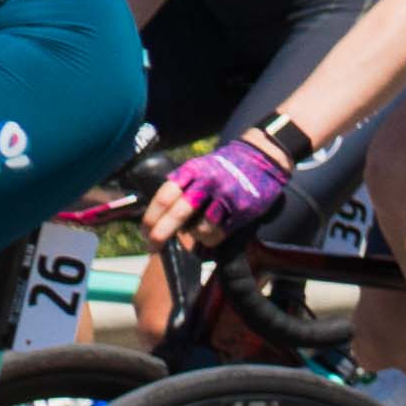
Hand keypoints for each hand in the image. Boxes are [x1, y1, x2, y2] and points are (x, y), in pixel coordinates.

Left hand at [144, 129, 295, 248]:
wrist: (261, 159)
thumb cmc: (223, 168)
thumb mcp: (199, 167)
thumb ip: (181, 186)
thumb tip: (158, 217)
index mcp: (192, 171)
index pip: (164, 197)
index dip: (151, 218)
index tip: (144, 232)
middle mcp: (207, 183)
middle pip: (177, 214)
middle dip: (161, 234)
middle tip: (153, 246)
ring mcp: (226, 197)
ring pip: (199, 228)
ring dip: (191, 237)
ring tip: (192, 235)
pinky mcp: (242, 211)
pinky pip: (219, 234)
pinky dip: (210, 239)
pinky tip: (210, 235)